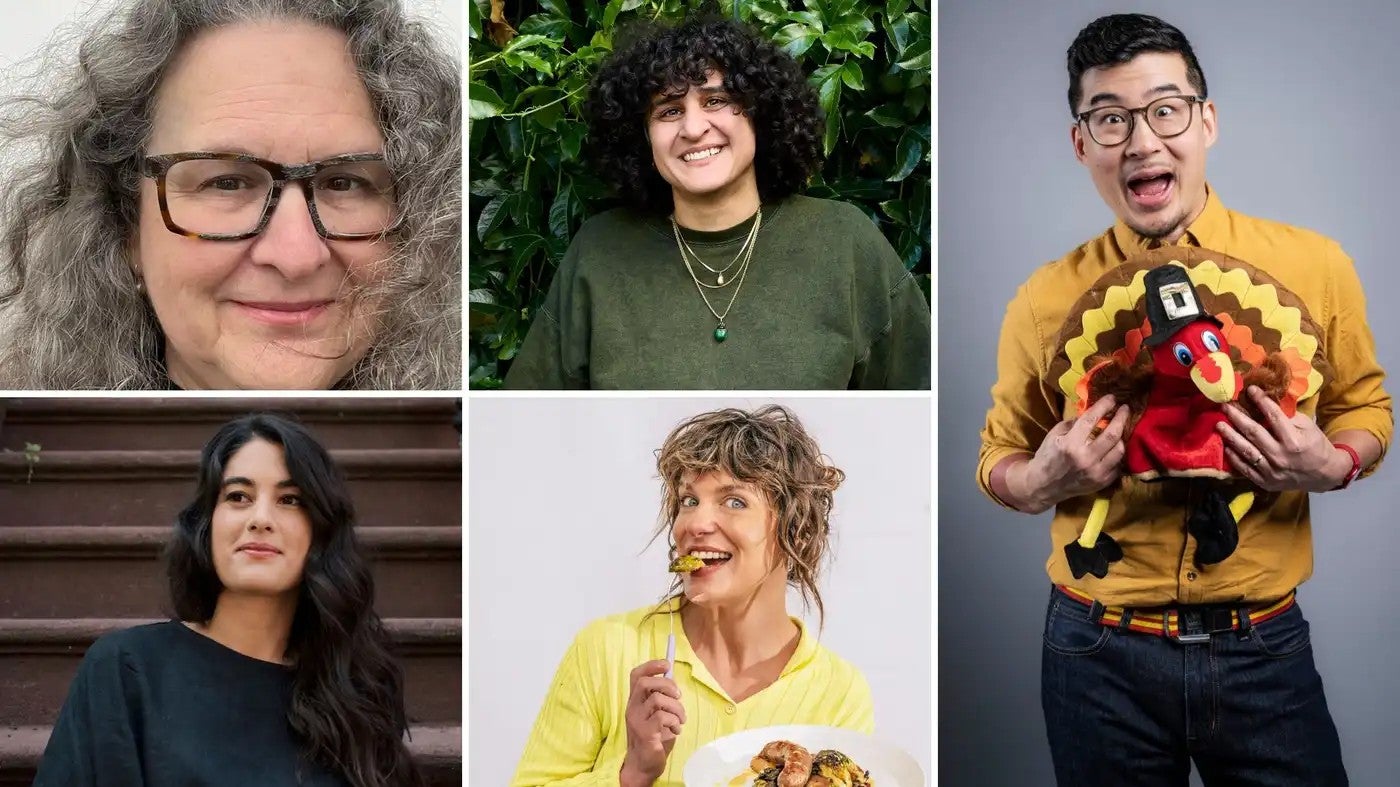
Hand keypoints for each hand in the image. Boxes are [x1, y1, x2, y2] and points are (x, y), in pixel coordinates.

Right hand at [619, 659, 684, 785]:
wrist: (644, 764)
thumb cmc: (654, 737)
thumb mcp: (657, 713)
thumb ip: (662, 697)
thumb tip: (672, 677)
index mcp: (635, 701)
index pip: (636, 675)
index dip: (651, 665)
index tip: (666, 664)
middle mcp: (632, 708)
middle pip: (644, 683)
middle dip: (667, 685)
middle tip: (678, 696)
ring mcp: (636, 720)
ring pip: (658, 700)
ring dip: (677, 708)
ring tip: (681, 719)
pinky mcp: (644, 732)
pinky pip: (662, 717)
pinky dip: (674, 721)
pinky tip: (676, 730)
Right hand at [1009, 395, 1129, 512]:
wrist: (1044, 486)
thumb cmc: (1048, 456)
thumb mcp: (1054, 435)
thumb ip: (1074, 423)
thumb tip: (1092, 412)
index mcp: (1070, 444)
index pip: (1092, 420)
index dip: (1104, 406)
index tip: (1112, 398)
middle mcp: (1085, 458)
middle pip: (1112, 434)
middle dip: (1121, 418)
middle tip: (1125, 409)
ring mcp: (1096, 472)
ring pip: (1120, 450)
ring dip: (1121, 436)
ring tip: (1119, 429)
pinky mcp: (1102, 482)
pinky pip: (1118, 465)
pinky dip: (1117, 454)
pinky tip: (1114, 447)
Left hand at [1217, 386, 1349, 491]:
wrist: (1324, 475)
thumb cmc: (1316, 446)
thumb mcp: (1309, 428)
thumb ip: (1288, 417)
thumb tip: (1266, 403)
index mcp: (1294, 441)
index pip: (1273, 417)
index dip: (1260, 401)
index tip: (1250, 389)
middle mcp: (1281, 456)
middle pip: (1253, 433)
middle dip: (1237, 417)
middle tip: (1224, 406)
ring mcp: (1272, 470)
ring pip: (1246, 451)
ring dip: (1230, 436)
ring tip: (1219, 424)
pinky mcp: (1265, 481)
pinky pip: (1245, 468)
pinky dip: (1234, 457)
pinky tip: (1226, 446)